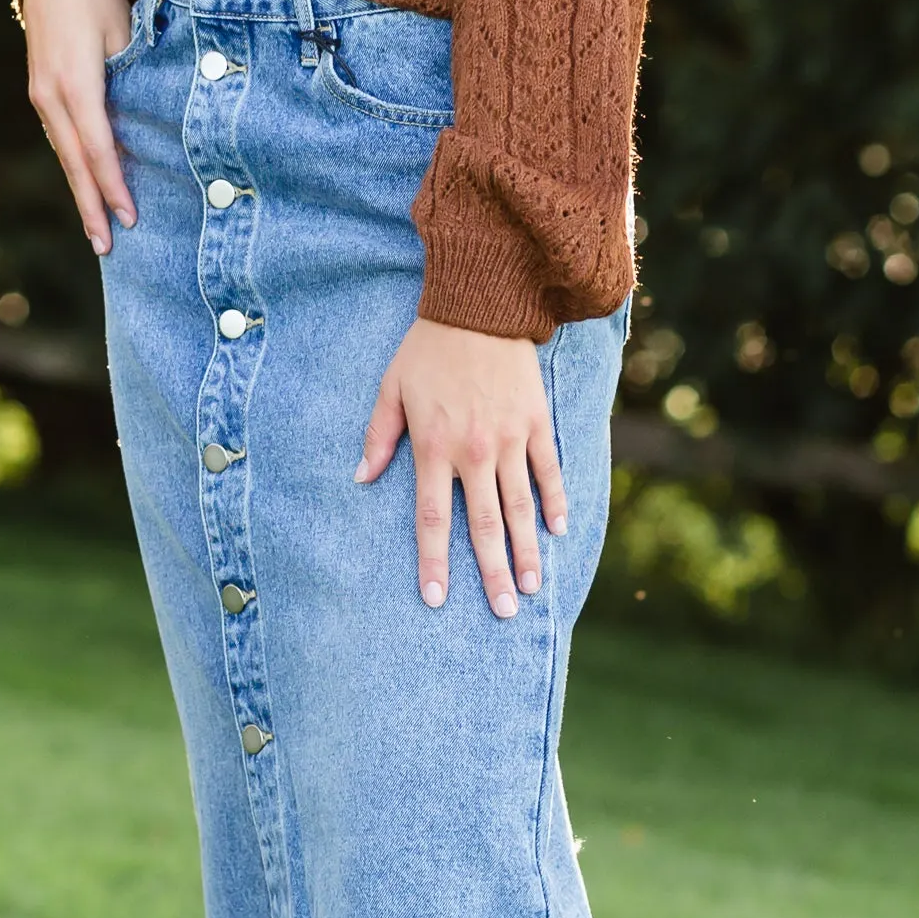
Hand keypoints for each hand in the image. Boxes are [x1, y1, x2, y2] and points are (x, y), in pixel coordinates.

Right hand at [22, 0, 138, 255]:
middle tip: (107, 247)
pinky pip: (62, 140)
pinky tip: (89, 192)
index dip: (114, 184)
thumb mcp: (125, 30)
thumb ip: (137, 77)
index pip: (96, 145)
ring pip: (65, 155)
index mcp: (74, 80)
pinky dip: (76, 169)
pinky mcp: (42, 96)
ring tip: (99, 232)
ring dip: (82, 193)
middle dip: (91, 206)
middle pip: (74, 161)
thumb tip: (159, 122)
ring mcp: (42, 97)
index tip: (131, 216)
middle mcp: (50, 94)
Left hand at [356, 318, 569, 617]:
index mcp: (433, 447)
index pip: (431, 519)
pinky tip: (558, 531)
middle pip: (483, 525)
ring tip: (533, 587)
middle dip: (493, 574)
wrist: (479, 305)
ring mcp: (508, 439)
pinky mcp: (535, 422)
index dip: (434, 561)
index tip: (436, 598)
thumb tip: (361, 478)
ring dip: (527, 551)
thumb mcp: (391, 388)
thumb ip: (379, 437)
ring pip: (520, 507)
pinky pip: (547, 470)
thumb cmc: (428, 348)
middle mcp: (473, 451)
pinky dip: (555, 502)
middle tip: (504, 612)